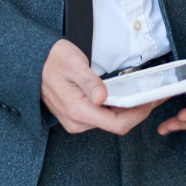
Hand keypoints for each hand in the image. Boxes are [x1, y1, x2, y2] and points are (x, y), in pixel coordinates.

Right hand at [41, 39, 156, 134]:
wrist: (32, 62)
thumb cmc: (52, 60)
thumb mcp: (74, 64)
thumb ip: (90, 82)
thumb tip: (103, 97)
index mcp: (78, 110)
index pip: (117, 124)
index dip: (138, 114)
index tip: (150, 101)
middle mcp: (77, 121)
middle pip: (117, 124)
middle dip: (137, 111)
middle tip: (153, 95)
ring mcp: (76, 120)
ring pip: (110, 121)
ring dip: (128, 110)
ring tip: (141, 94)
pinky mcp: (77, 116)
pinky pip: (102, 117)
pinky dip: (117, 108)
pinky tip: (124, 96)